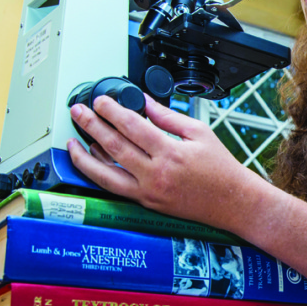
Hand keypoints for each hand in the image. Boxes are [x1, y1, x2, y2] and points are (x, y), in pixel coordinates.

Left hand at [67, 94, 259, 230]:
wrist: (234, 202)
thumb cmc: (222, 170)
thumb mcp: (200, 133)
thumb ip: (168, 117)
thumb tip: (145, 103)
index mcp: (171, 153)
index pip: (132, 127)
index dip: (112, 111)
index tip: (101, 101)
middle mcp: (156, 175)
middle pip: (113, 146)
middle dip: (91, 125)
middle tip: (78, 112)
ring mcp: (149, 192)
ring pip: (105, 174)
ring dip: (84, 156)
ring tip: (72, 140)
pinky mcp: (147, 203)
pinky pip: (115, 187)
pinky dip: (99, 173)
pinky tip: (92, 160)